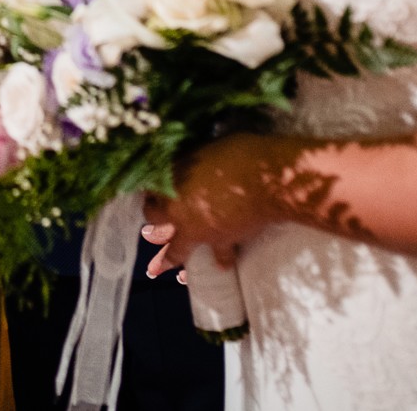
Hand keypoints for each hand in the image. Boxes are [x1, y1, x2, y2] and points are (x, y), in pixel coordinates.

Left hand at [139, 134, 274, 280]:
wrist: (267, 182)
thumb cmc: (237, 155)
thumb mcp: (204, 150)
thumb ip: (189, 163)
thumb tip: (186, 165)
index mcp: (171, 183)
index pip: (150, 188)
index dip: (150, 187)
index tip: (151, 187)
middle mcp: (178, 211)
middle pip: (154, 218)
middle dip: (152, 217)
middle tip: (153, 217)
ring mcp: (198, 230)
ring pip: (176, 250)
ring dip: (169, 256)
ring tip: (162, 264)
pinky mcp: (222, 243)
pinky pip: (220, 256)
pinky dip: (222, 260)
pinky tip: (222, 266)